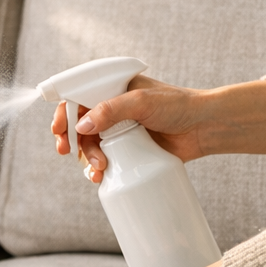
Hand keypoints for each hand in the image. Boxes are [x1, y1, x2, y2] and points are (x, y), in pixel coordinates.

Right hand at [51, 76, 265, 181]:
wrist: (207, 127)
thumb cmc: (178, 106)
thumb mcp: (142, 101)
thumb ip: (111, 110)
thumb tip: (82, 127)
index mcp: (111, 90)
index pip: (77, 99)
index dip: (64, 114)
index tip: (58, 130)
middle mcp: (111, 111)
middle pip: (78, 126)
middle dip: (71, 140)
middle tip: (66, 151)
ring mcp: (119, 132)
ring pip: (90, 146)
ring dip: (87, 158)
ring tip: (99, 167)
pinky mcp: (128, 152)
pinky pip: (105, 161)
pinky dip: (97, 169)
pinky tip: (99, 176)